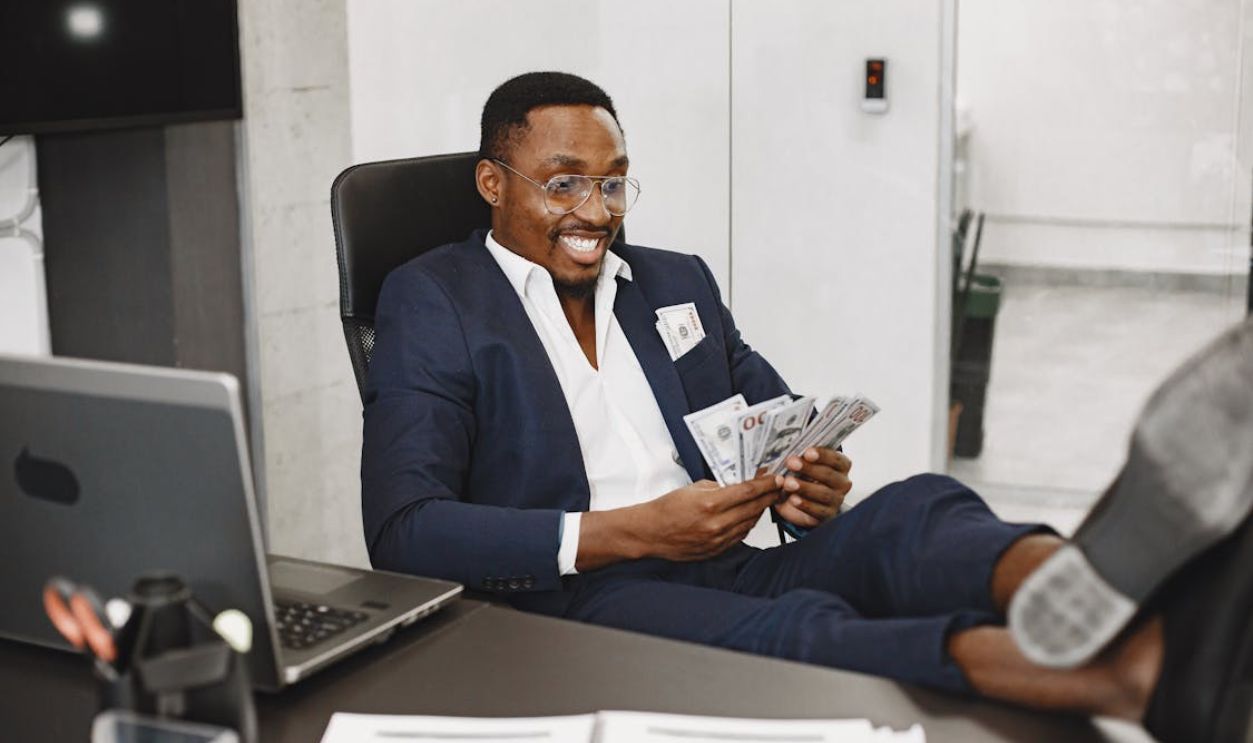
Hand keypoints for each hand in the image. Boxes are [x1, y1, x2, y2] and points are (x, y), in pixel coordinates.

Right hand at [639, 475, 780, 560]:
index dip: (766, 484)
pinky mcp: (716, 551)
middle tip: (779, 488)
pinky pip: (740, 536)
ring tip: (766, 500)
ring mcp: (718, 540)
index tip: (776, 479)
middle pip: (753, 508)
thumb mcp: (693, 488)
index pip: (748, 492)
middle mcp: (717, 524)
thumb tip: (738, 484)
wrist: (651, 533)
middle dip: (769, 496)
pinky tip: (750, 516)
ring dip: (760, 511)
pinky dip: (747, 525)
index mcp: (710, 504)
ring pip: (750, 524)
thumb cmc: (667, 508)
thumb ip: (719, 487)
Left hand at [772, 447, 851, 528]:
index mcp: (841, 466)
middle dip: (809, 469)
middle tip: (791, 463)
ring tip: (788, 483)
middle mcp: (842, 483)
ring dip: (804, 487)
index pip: (836, 459)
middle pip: (828, 475)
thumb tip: (792, 452)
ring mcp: (837, 500)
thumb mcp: (802, 463)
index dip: (822, 455)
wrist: (795, 500)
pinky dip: (805, 505)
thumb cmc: (802, 475)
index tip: (807, 452)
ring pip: (824, 493)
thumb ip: (802, 457)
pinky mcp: (828, 514)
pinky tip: (793, 499)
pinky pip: (818, 510)